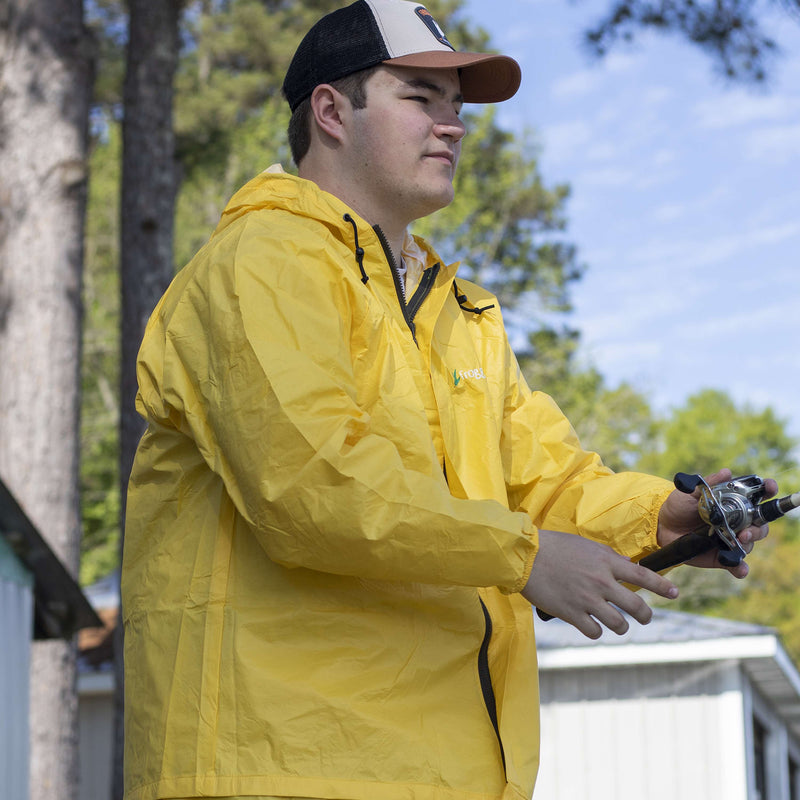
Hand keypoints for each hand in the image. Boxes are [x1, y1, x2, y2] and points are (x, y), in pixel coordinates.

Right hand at [521, 529, 678, 638]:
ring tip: (615, 623)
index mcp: (606, 562)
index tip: (674, 594)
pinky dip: (595, 630)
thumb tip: (623, 567)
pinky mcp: (571, 613)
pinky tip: (590, 624)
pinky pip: (594, 631)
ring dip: (620, 626)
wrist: (525, 556)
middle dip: (645, 616)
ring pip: (618, 624)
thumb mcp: (585, 546)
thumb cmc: (553, 546)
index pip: (642, 575)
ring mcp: (587, 599)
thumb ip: (606, 558)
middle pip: (636, 607)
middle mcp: (601, 582)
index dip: (661, 586)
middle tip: (644, 618)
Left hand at [656, 468, 776, 577]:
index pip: (757, 497)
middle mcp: (737, 522)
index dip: (768, 491)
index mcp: (733, 503)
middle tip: (746, 530)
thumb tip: (726, 472)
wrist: (661, 526)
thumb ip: (708, 483)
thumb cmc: (678, 505)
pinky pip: (736, 565)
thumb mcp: (690, 491)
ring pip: (750, 544)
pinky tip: (737, 567)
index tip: (770, 487)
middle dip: (758, 528)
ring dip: (748, 543)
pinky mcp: (722, 557)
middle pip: (760, 525)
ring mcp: (731, 540)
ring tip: (739, 540)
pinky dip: (739, 567)